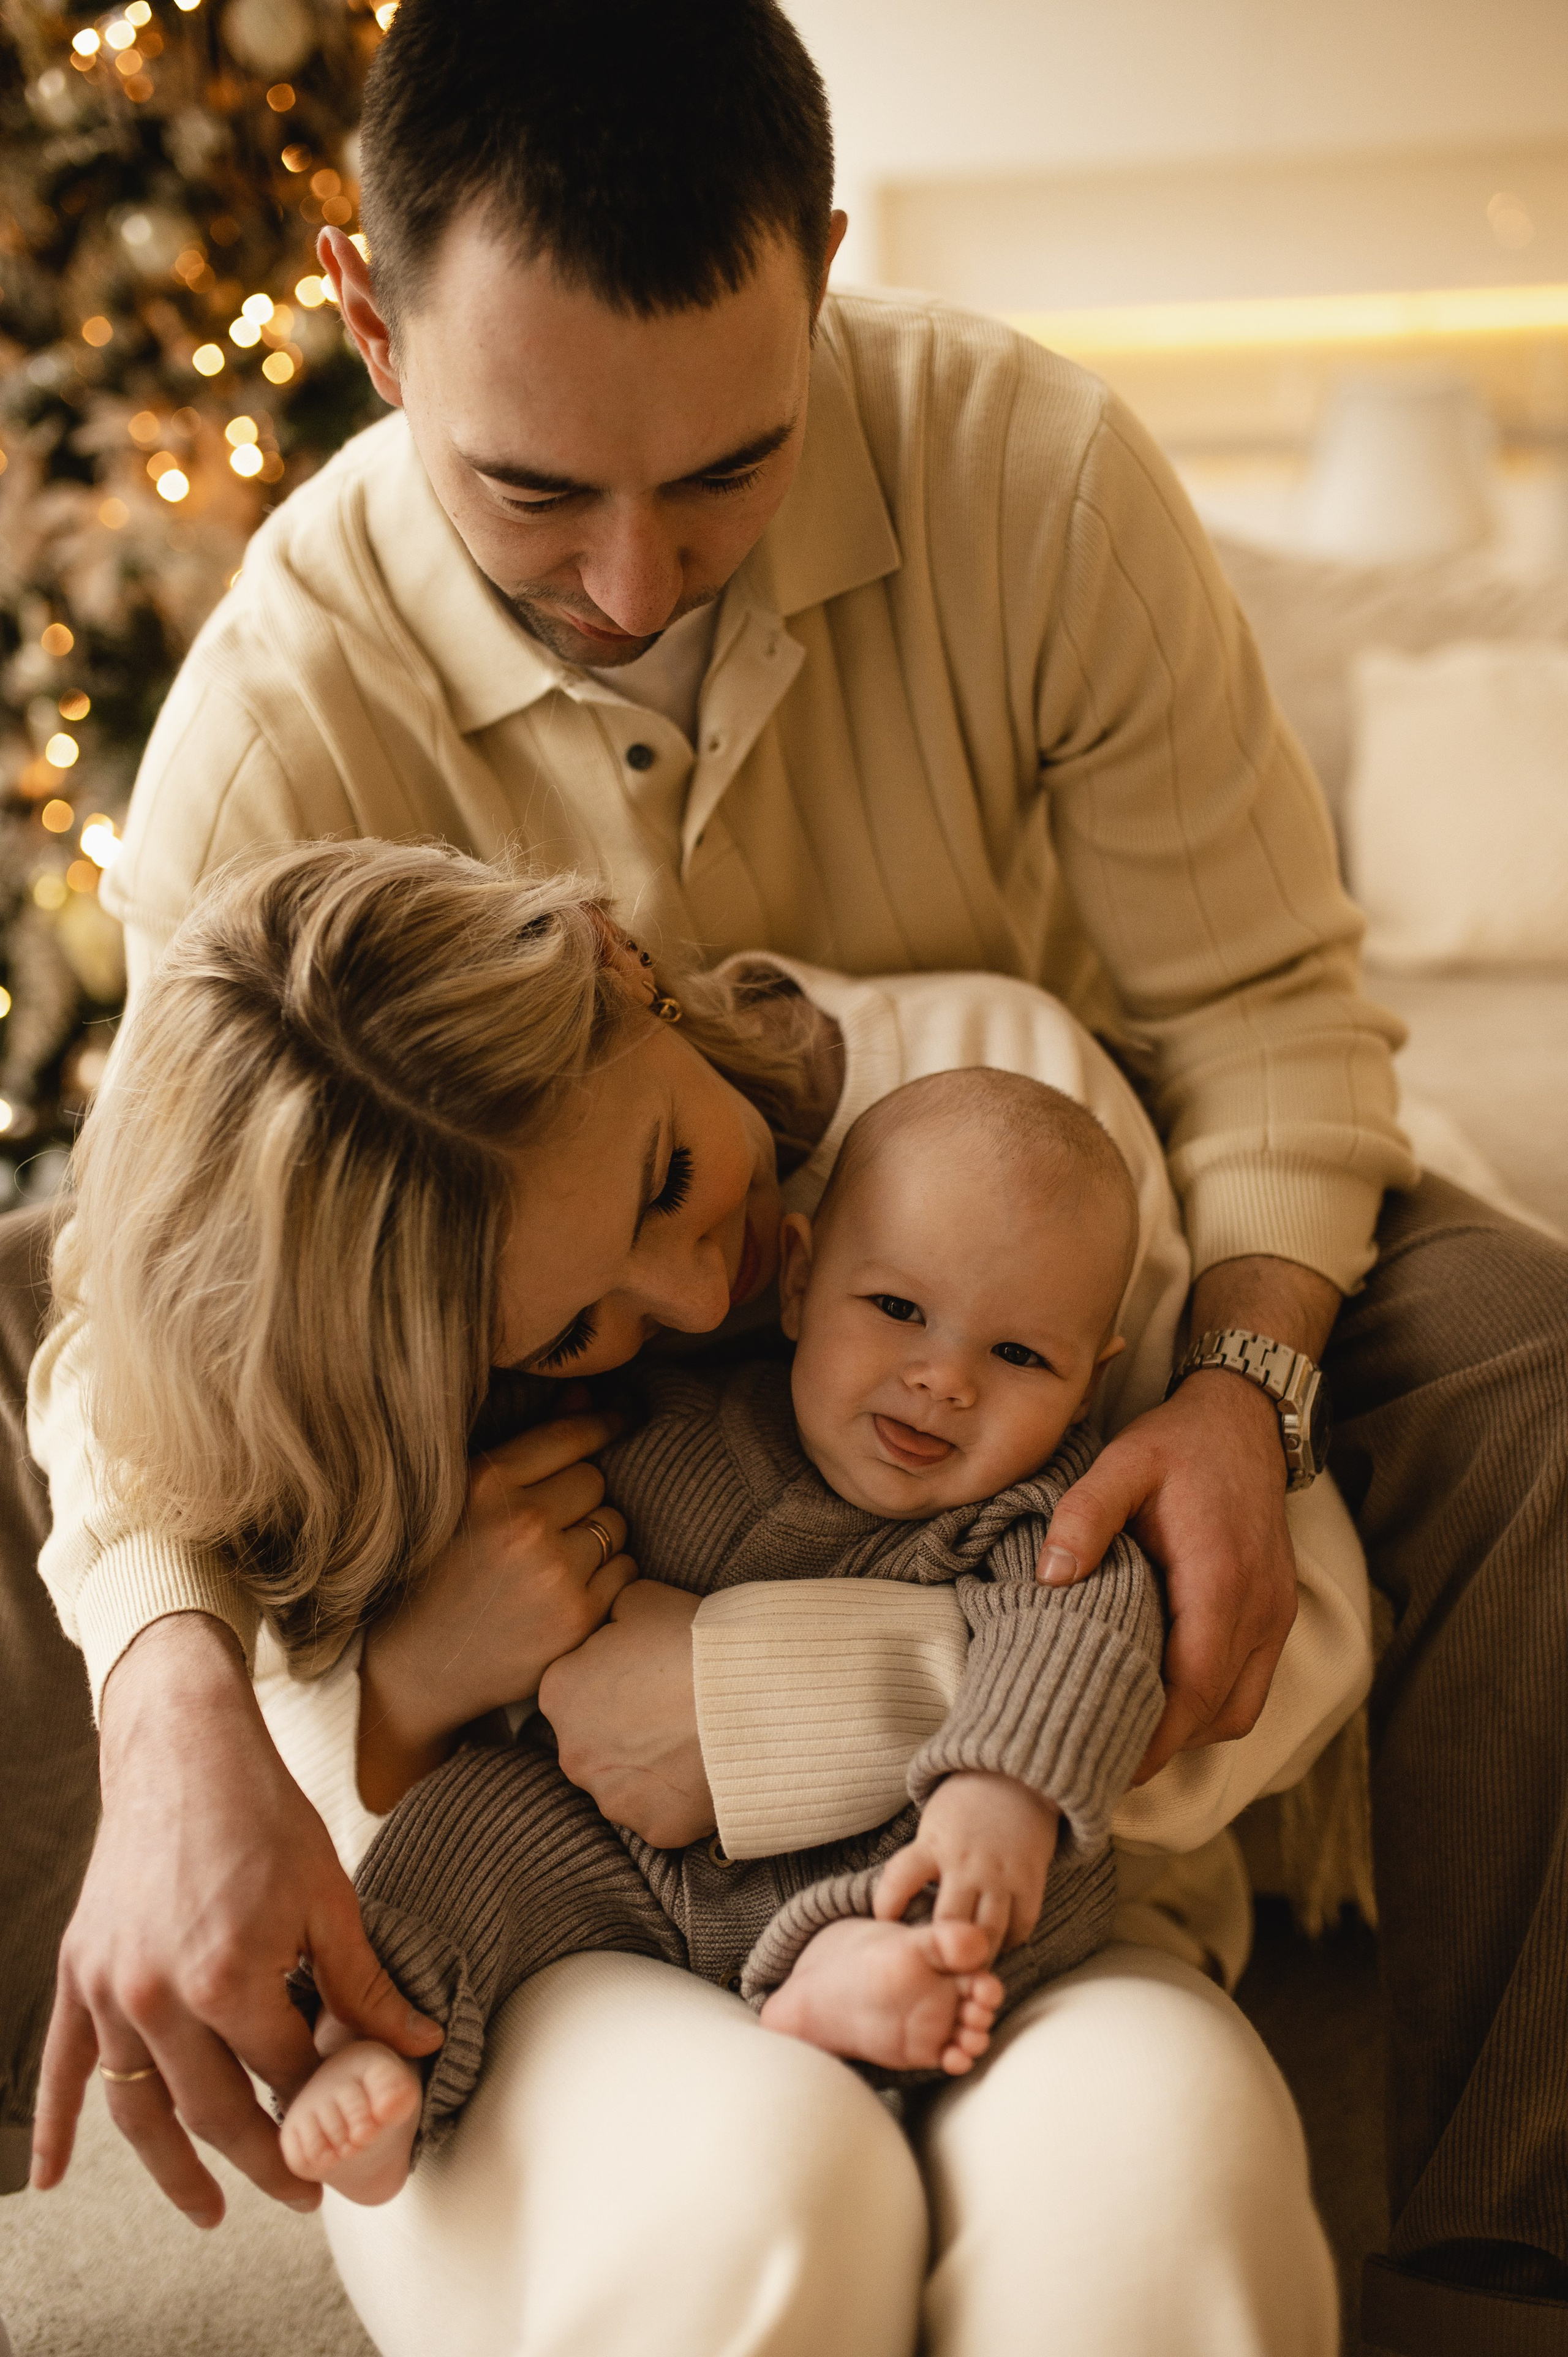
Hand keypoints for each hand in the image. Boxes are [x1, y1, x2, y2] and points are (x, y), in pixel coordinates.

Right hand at [31, 1614, 442, 2227]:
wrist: (183, 1751)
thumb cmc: (261, 1814)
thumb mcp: (328, 1896)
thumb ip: (364, 1982)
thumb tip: (417, 2044)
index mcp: (229, 1977)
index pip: (284, 2072)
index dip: (322, 2102)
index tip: (348, 2128)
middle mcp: (159, 1996)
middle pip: (214, 2110)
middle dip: (264, 2160)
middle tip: (303, 2193)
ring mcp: (111, 1990)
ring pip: (140, 2112)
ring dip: (174, 2171)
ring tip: (210, 2210)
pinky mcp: (79, 1974)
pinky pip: (63, 2069)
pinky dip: (55, 2129)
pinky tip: (50, 2178)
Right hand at [359, 1401, 636, 1808]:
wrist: (415, 1669)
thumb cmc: (438, 1575)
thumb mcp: (466, 1500)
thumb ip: (529, 1448)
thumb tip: (587, 1394)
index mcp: (487, 1484)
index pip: (570, 1437)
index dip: (603, 1423)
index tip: (625, 1416)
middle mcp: (523, 1523)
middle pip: (596, 1481)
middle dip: (580, 1498)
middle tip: (547, 1527)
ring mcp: (554, 1573)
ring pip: (614, 1525)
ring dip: (597, 1538)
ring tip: (554, 1561)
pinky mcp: (578, 1617)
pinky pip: (626, 1572)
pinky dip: (608, 1578)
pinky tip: (569, 1592)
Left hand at [538, 1581, 715, 1846]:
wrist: (756, 1693)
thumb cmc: (694, 1640)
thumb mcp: (640, 1598)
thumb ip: (608, 1614)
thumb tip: (609, 1626)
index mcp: (560, 1693)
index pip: (577, 1684)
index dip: (616, 1673)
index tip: (649, 1668)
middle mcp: (573, 1753)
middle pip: (596, 1738)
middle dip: (627, 1724)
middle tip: (673, 1703)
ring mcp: (613, 1798)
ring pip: (625, 1780)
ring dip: (651, 1763)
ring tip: (695, 1735)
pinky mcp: (655, 1828)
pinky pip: (662, 1812)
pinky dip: (681, 1795)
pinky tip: (707, 1767)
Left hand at [873, 1772, 1058, 1960]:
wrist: (1017, 1778)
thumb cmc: (965, 1807)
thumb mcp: (933, 1827)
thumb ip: (921, 1865)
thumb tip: (899, 1913)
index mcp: (934, 1844)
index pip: (900, 1878)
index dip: (887, 1905)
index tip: (885, 1924)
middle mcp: (966, 1862)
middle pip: (949, 1922)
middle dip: (941, 1950)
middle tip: (935, 1967)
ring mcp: (1001, 1874)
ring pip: (988, 1933)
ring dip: (977, 1956)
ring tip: (967, 1968)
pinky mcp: (1031, 1881)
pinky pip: (1021, 1925)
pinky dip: (1010, 1940)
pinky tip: (999, 1943)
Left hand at [1040, 1253, 1339, 1779]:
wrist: (1245, 1419)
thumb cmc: (1179, 1443)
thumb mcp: (1122, 1462)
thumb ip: (1084, 1516)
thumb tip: (1050, 1577)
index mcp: (1221, 1576)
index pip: (1197, 1684)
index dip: (1158, 1736)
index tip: (1109, 1768)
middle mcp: (1260, 1606)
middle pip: (1220, 1711)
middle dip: (1164, 1746)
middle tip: (1099, 1764)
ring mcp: (1276, 1614)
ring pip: (1240, 1708)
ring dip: (1189, 1731)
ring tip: (1127, 1738)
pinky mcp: (1276, 1614)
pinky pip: (1250, 1685)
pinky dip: (1210, 1707)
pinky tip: (1163, 1702)